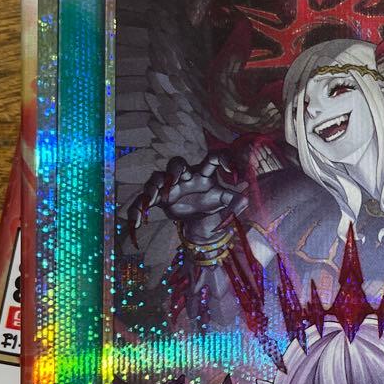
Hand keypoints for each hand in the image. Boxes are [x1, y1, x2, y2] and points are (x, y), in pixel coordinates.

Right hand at [127, 152, 247, 247]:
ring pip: (157, 178)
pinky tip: (137, 224)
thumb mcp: (226, 203)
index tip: (232, 171)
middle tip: (174, 180)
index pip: (213, 158)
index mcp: (205, 174)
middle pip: (177, 163)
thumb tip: (246, 200)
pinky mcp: (158, 200)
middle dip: (174, 169)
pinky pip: (142, 202)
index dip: (223, 159)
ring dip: (154, 187)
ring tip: (154, 200)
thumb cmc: (212, 203)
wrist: (199, 221)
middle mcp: (186, 176)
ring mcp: (170, 187)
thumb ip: (236, 201)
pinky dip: (137, 212)